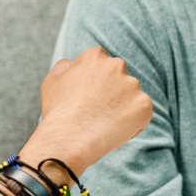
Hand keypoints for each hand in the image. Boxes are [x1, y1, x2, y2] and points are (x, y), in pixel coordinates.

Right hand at [20, 47, 152, 175]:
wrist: (69, 139)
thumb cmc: (58, 112)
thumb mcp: (52, 81)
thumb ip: (65, 66)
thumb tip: (74, 63)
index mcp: (95, 56)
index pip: (102, 64)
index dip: (96, 83)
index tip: (89, 98)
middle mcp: (117, 65)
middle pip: (119, 78)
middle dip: (112, 93)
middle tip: (98, 113)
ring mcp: (132, 85)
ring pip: (131, 96)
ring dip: (123, 107)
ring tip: (104, 125)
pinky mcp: (144, 105)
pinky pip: (141, 113)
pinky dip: (133, 123)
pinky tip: (114, 132)